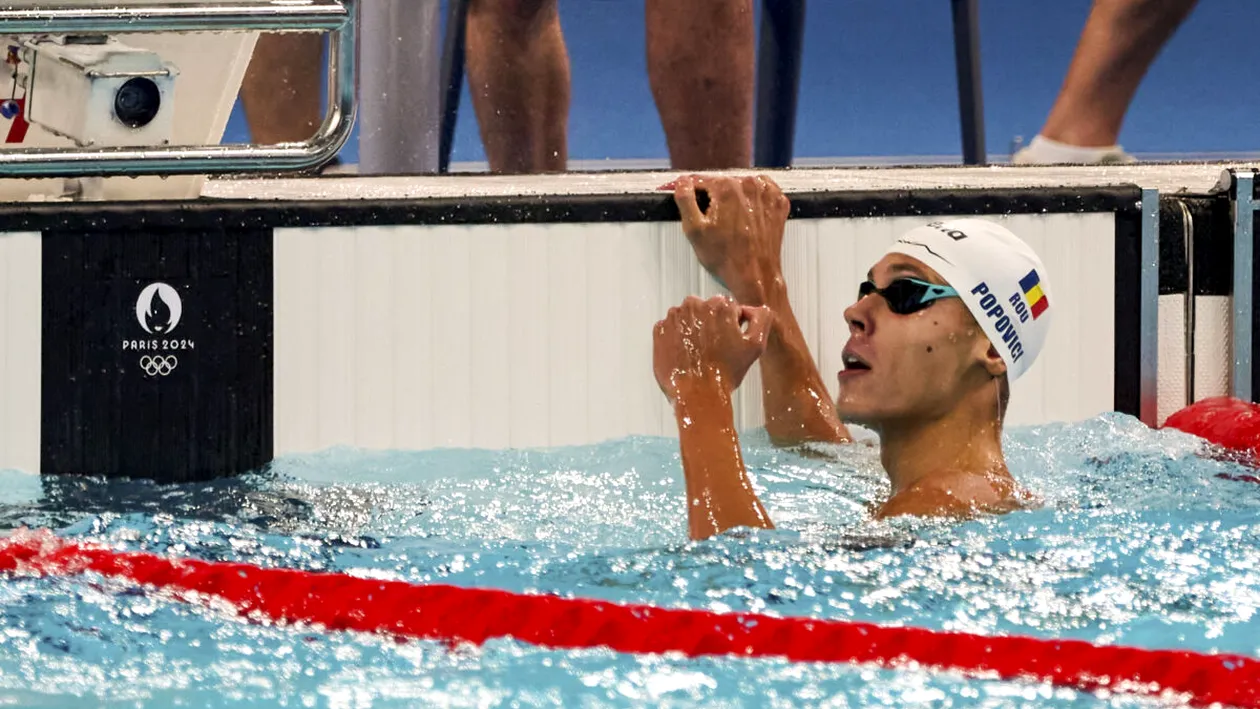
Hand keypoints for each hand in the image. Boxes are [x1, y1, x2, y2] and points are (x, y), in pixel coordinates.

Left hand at [653, 295, 771, 401]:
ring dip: (692, 330)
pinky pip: (669, 328)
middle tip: (713, 350)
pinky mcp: (659, 330)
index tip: (726, 343)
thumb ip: (761, 319)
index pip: (726, 308)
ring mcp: (674, 317)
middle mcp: (695, 305)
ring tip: (698, 354)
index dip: (729, 327)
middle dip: (709, 325)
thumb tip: (754, 309)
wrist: (698, 395)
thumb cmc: (726, 373)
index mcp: (720, 305)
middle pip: (705, 310)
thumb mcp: (756, 345)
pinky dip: (675, 338)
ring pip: (687, 318)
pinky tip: (684, 355)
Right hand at [668, 174, 790, 304]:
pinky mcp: (778, 203)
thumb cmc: (726, 258)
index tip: (684, 191)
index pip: (701, 180)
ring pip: (741, 186)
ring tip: (729, 221)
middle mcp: (749, 185)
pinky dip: (753, 200)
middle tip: (711, 220)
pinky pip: (761, 192)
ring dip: (733, 198)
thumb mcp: (694, 230)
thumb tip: (682, 182)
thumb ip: (685, 200)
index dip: (689, 188)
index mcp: (726, 187)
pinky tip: (746, 217)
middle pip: (722, 182)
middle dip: (713, 197)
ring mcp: (767, 193)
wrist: (755, 276)